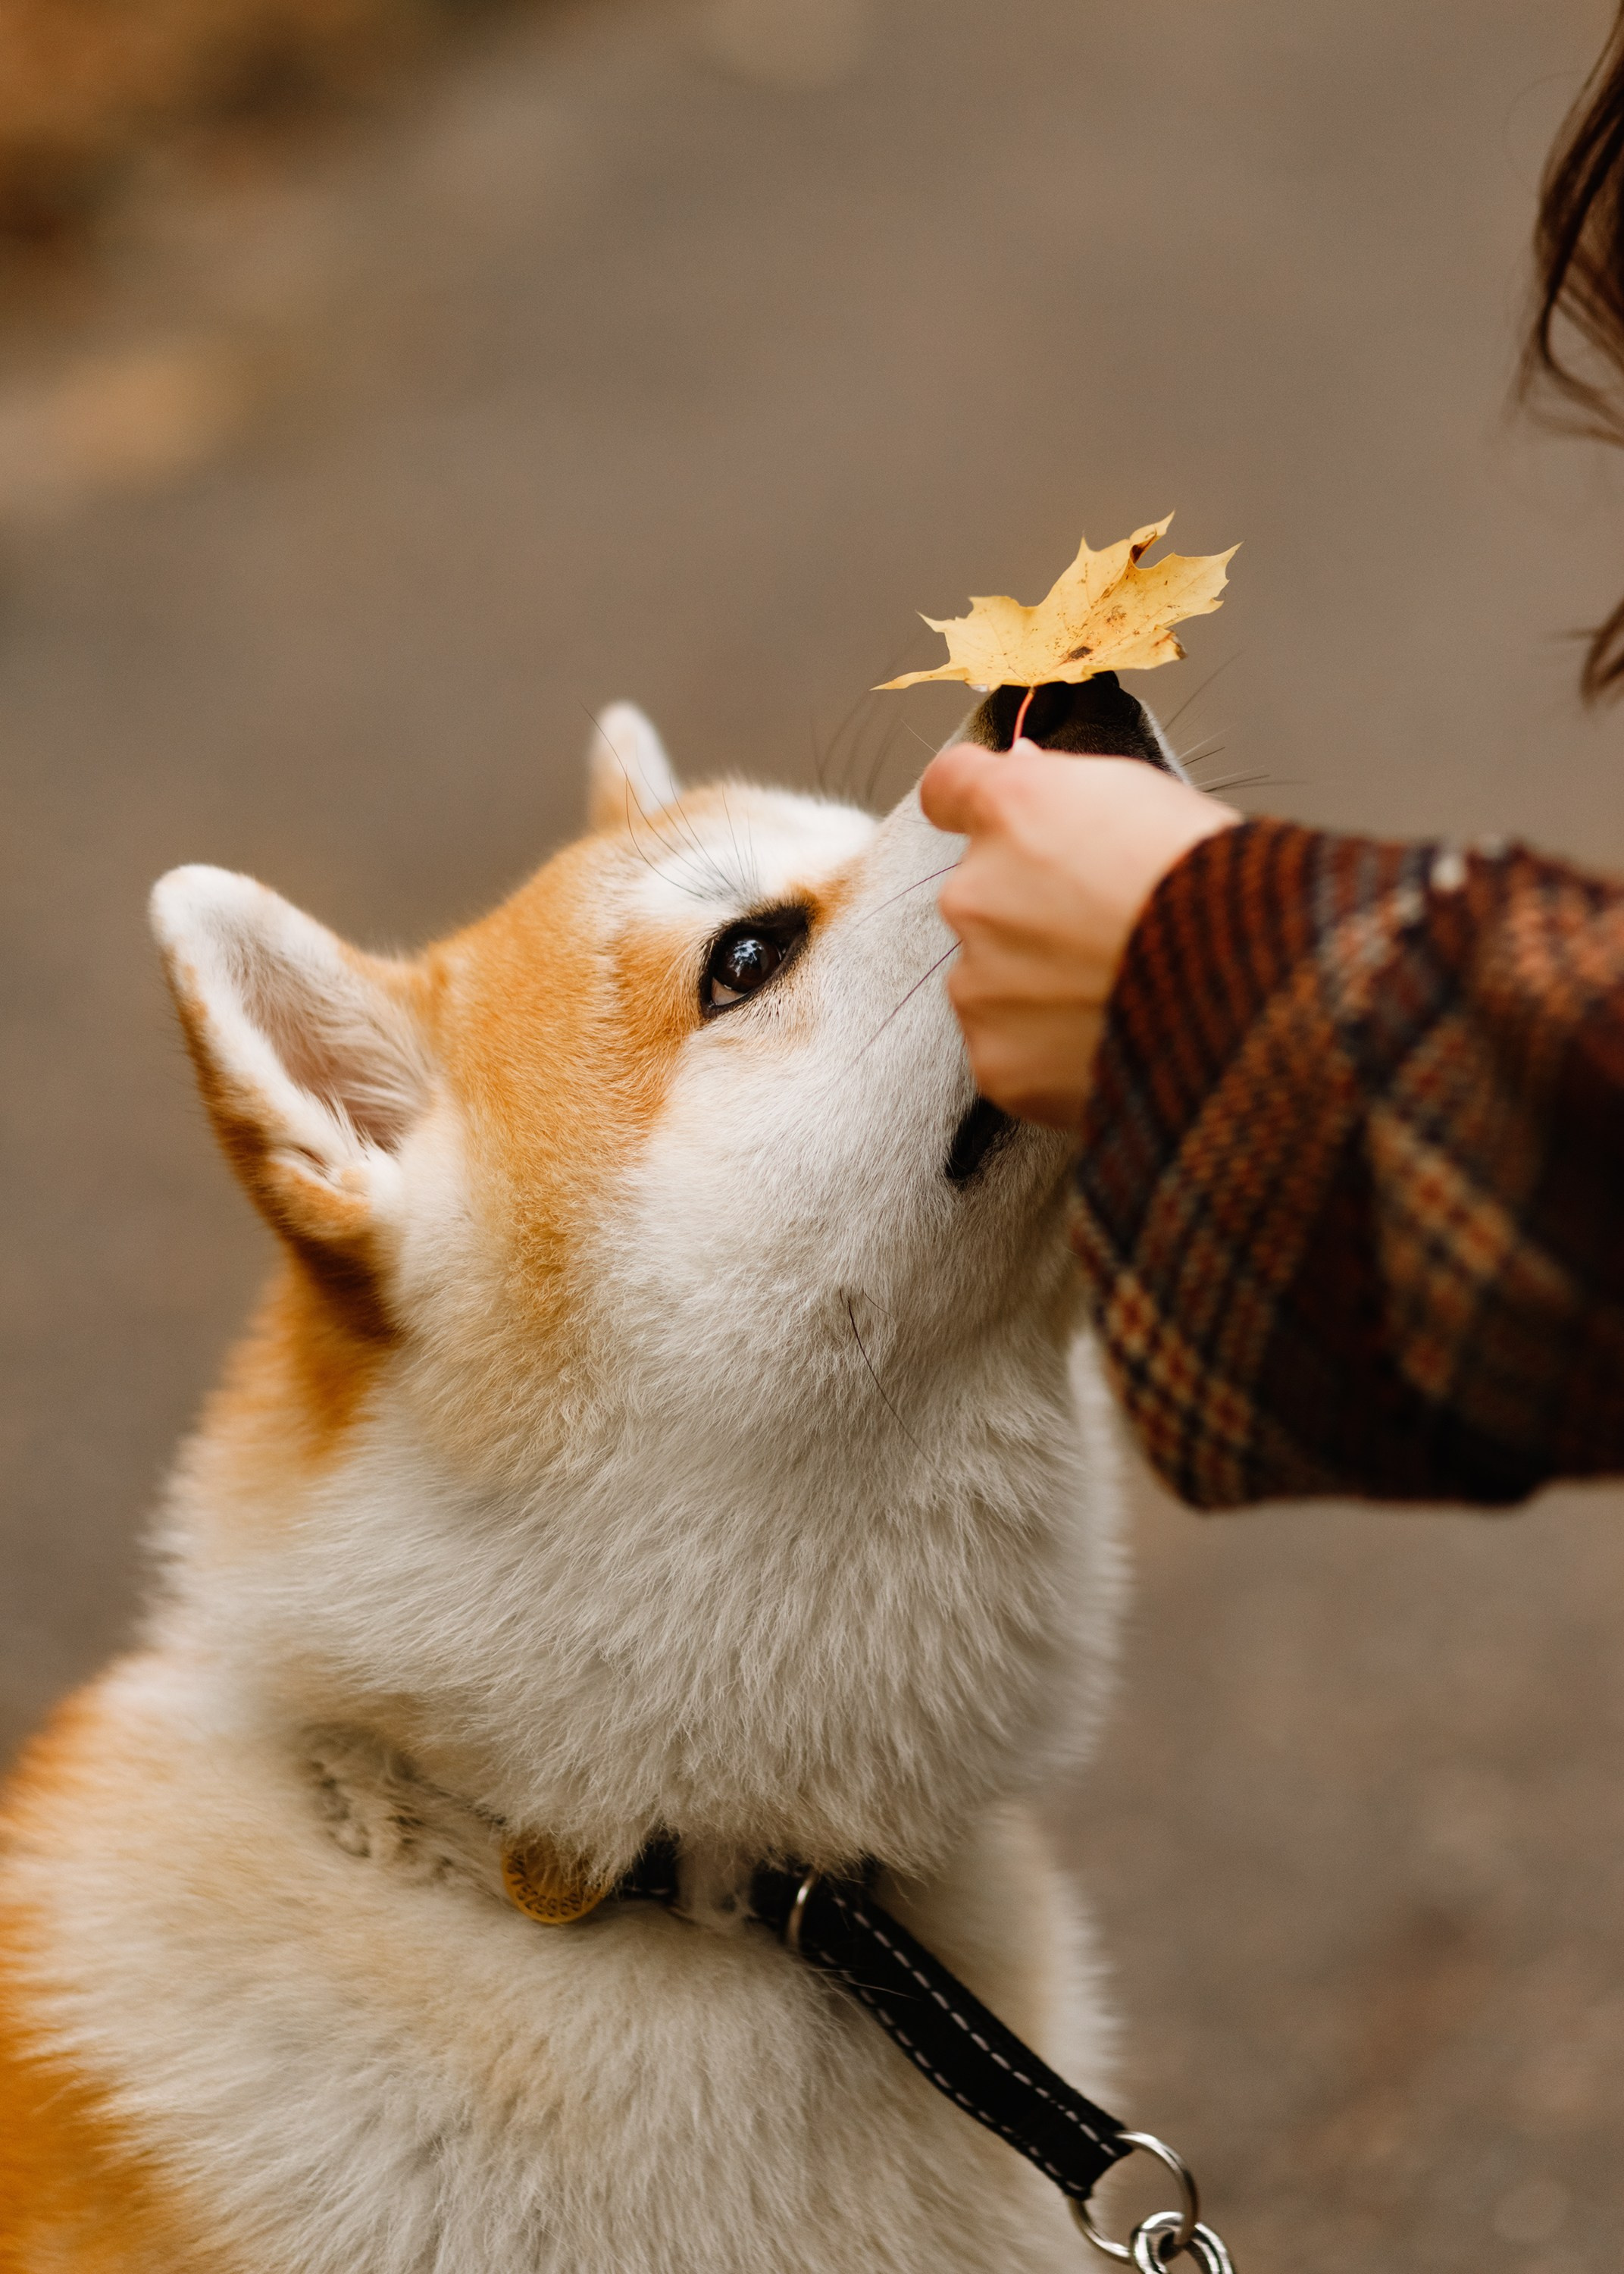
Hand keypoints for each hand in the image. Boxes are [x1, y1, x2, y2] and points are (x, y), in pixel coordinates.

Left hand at [919, 742, 1238, 1129]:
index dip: (972, 805)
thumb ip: (1069, 790)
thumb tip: (1026, 773)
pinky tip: (1110, 1041)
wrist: (1255, 997)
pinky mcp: (997, 1061)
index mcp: (1014, 811)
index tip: (995, 824)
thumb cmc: (1224, 892)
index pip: (949, 789)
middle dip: (1030, 913)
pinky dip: (1049, 1052)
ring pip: (992, 979)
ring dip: (1038, 986)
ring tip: (1121, 995)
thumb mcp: (1154, 800)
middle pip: (980, 896)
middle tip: (1105, 934)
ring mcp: (979, 984)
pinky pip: (1011, 1051)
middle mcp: (975, 893)